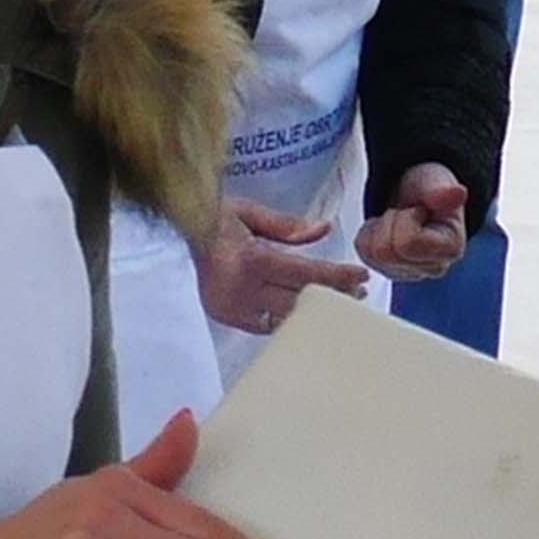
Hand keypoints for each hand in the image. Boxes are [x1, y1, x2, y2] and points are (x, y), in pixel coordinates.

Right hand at [199, 196, 373, 334]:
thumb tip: (324, 229)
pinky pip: (267, 325)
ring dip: (315, 311)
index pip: (304, 274)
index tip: (362, 276)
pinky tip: (306, 311)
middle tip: (359, 292)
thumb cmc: (214, 219)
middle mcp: (241, 290)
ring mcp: (233, 309)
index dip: (337, 277)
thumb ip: (288, 226)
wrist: (177, 237)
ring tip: (340, 303)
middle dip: (333, 297)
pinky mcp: (226, 318)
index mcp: (249, 261)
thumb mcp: (250, 212)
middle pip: (300, 300)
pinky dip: (288, 319)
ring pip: (286, 318)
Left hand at [355, 165, 477, 281]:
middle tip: (406, 212)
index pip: (407, 244)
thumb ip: (442, 190)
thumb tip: (457, 193)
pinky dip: (370, 234)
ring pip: (371, 254)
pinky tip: (388, 227)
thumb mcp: (437, 181)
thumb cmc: (430, 188)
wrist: (419, 194)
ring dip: (379, 228)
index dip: (405, 219)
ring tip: (398, 218)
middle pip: (385, 252)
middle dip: (390, 222)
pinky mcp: (388, 271)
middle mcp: (432, 268)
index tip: (418, 209)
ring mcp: (409, 273)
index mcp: (450, 249)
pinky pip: (363, 253)